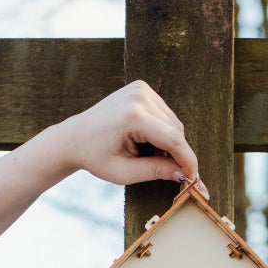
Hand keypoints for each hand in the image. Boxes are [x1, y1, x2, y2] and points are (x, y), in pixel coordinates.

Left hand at [56, 81, 207, 193]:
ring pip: (173, 123)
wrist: (74, 137)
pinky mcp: (142, 88)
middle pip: (176, 130)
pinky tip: (147, 143)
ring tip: (149, 157)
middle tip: (169, 173)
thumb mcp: (124, 172)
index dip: (187, 161)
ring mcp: (141, 88)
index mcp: (133, 116)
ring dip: (170, 143)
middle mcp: (139, 96)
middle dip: (177, 154)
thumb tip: (183, 175)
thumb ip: (156, 171)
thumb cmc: (95, 157)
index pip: (173, 139)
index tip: (193, 179)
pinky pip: (165, 115)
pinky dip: (163, 131)